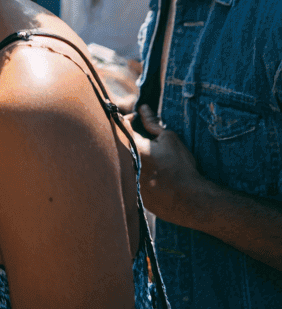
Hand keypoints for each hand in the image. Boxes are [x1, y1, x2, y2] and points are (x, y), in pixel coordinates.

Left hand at [131, 104, 204, 225]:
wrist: (190, 200)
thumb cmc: (180, 166)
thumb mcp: (169, 139)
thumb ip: (152, 123)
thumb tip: (143, 108)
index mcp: (132, 146)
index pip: (119, 124)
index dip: (128, 119)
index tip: (137, 121)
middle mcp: (124, 163)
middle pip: (118, 143)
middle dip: (128, 137)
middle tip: (143, 139)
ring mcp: (126, 180)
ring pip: (122, 161)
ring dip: (130, 155)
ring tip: (149, 158)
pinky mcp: (131, 193)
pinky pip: (128, 177)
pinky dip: (134, 172)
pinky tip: (150, 174)